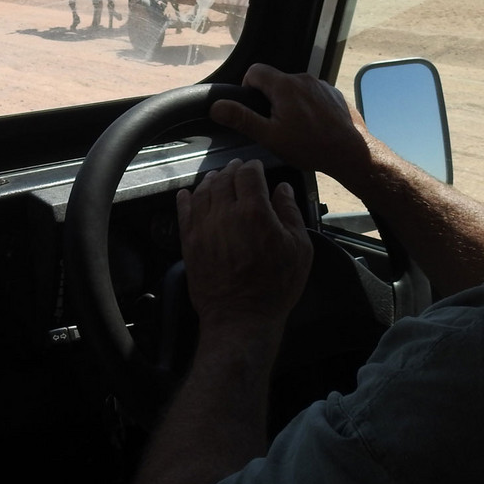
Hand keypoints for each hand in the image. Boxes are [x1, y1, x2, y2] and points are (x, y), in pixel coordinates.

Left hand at [176, 159, 311, 332]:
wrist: (240, 316)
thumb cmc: (276, 285)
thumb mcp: (299, 249)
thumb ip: (290, 213)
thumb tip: (282, 188)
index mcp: (254, 211)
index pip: (248, 175)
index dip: (252, 166)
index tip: (256, 166)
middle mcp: (224, 213)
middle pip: (224, 179)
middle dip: (232, 170)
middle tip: (237, 167)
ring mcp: (203, 227)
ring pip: (203, 192)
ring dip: (210, 180)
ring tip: (217, 177)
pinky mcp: (189, 242)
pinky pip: (184, 212)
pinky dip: (185, 198)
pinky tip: (187, 193)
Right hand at [210, 64, 374, 190]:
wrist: (352, 152)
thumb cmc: (309, 146)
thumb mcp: (270, 136)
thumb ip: (242, 119)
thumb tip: (216, 106)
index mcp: (284, 85)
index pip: (254, 70)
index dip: (247, 87)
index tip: (253, 109)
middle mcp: (303, 78)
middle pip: (275, 80)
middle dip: (269, 98)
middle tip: (273, 125)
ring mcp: (321, 84)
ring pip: (294, 88)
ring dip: (289, 102)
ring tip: (295, 129)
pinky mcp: (334, 93)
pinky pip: (312, 94)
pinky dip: (308, 105)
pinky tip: (313, 126)